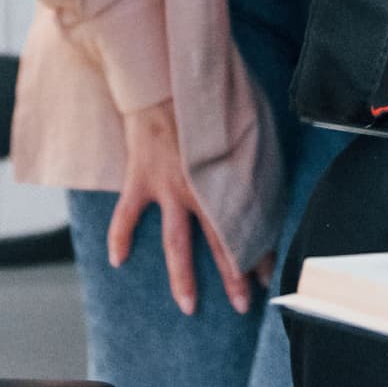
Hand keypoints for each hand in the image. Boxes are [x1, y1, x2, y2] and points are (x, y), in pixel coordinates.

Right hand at [104, 102, 256, 314]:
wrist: (165, 81)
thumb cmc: (205, 104)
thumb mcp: (238, 128)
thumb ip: (249, 157)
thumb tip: (266, 180)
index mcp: (226, 177)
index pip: (250, 222)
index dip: (260, 250)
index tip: (270, 275)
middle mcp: (199, 188)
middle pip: (220, 241)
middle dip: (234, 275)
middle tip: (243, 303)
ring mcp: (167, 187)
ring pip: (176, 242)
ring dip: (183, 277)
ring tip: (188, 305)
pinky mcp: (139, 180)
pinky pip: (126, 216)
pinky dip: (119, 238)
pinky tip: (118, 261)